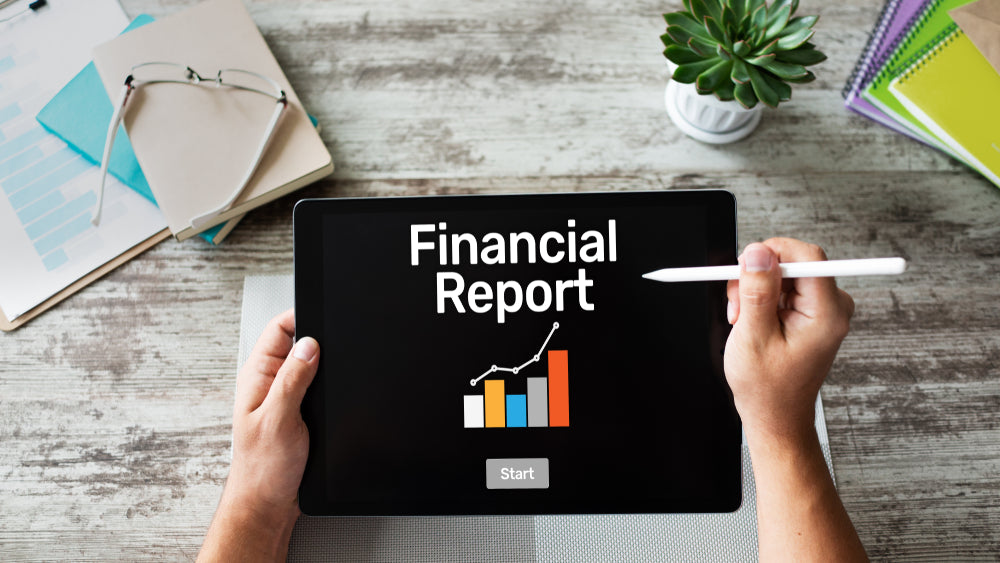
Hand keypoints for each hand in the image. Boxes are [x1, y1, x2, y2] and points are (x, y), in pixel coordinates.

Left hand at [198, 309, 318, 561]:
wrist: (269, 504)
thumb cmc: (263, 469)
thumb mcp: (278, 419)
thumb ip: (293, 379)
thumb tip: (309, 344)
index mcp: (258, 375)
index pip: (280, 328)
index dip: (302, 316)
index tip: (326, 314)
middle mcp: (270, 381)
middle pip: (299, 342)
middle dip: (320, 340)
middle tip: (339, 343)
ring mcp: (285, 396)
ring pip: (311, 365)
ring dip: (326, 366)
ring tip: (337, 371)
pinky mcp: (299, 412)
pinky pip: (317, 387)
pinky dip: (329, 386)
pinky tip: (335, 395)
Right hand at [724, 238, 854, 444]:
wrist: (775, 415)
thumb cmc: (767, 388)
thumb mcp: (753, 336)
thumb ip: (757, 290)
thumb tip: (758, 251)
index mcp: (826, 314)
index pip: (808, 256)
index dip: (772, 252)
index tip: (745, 266)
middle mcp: (832, 307)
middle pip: (792, 262)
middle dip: (757, 277)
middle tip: (738, 307)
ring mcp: (822, 309)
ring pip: (782, 273)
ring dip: (755, 290)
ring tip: (743, 320)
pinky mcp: (811, 311)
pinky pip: (783, 286)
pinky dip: (760, 298)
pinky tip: (751, 321)